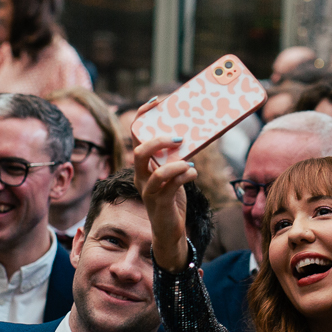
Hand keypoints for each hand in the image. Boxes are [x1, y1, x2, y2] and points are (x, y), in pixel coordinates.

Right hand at [130, 129, 195, 270]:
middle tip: (178, 138)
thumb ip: (178, 156)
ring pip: (156, 173)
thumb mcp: (174, 172)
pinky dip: (186, 176)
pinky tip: (193, 172)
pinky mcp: (160, 204)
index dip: (142, 116)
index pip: (136, 135)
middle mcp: (141, 176)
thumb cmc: (172, 196)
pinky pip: (172, 187)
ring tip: (189, 161)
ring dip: (176, 164)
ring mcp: (149, 191)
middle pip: (139, 152)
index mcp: (142, 164)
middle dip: (158, 141)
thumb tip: (195, 133)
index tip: (156, 101)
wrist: (171, 230)